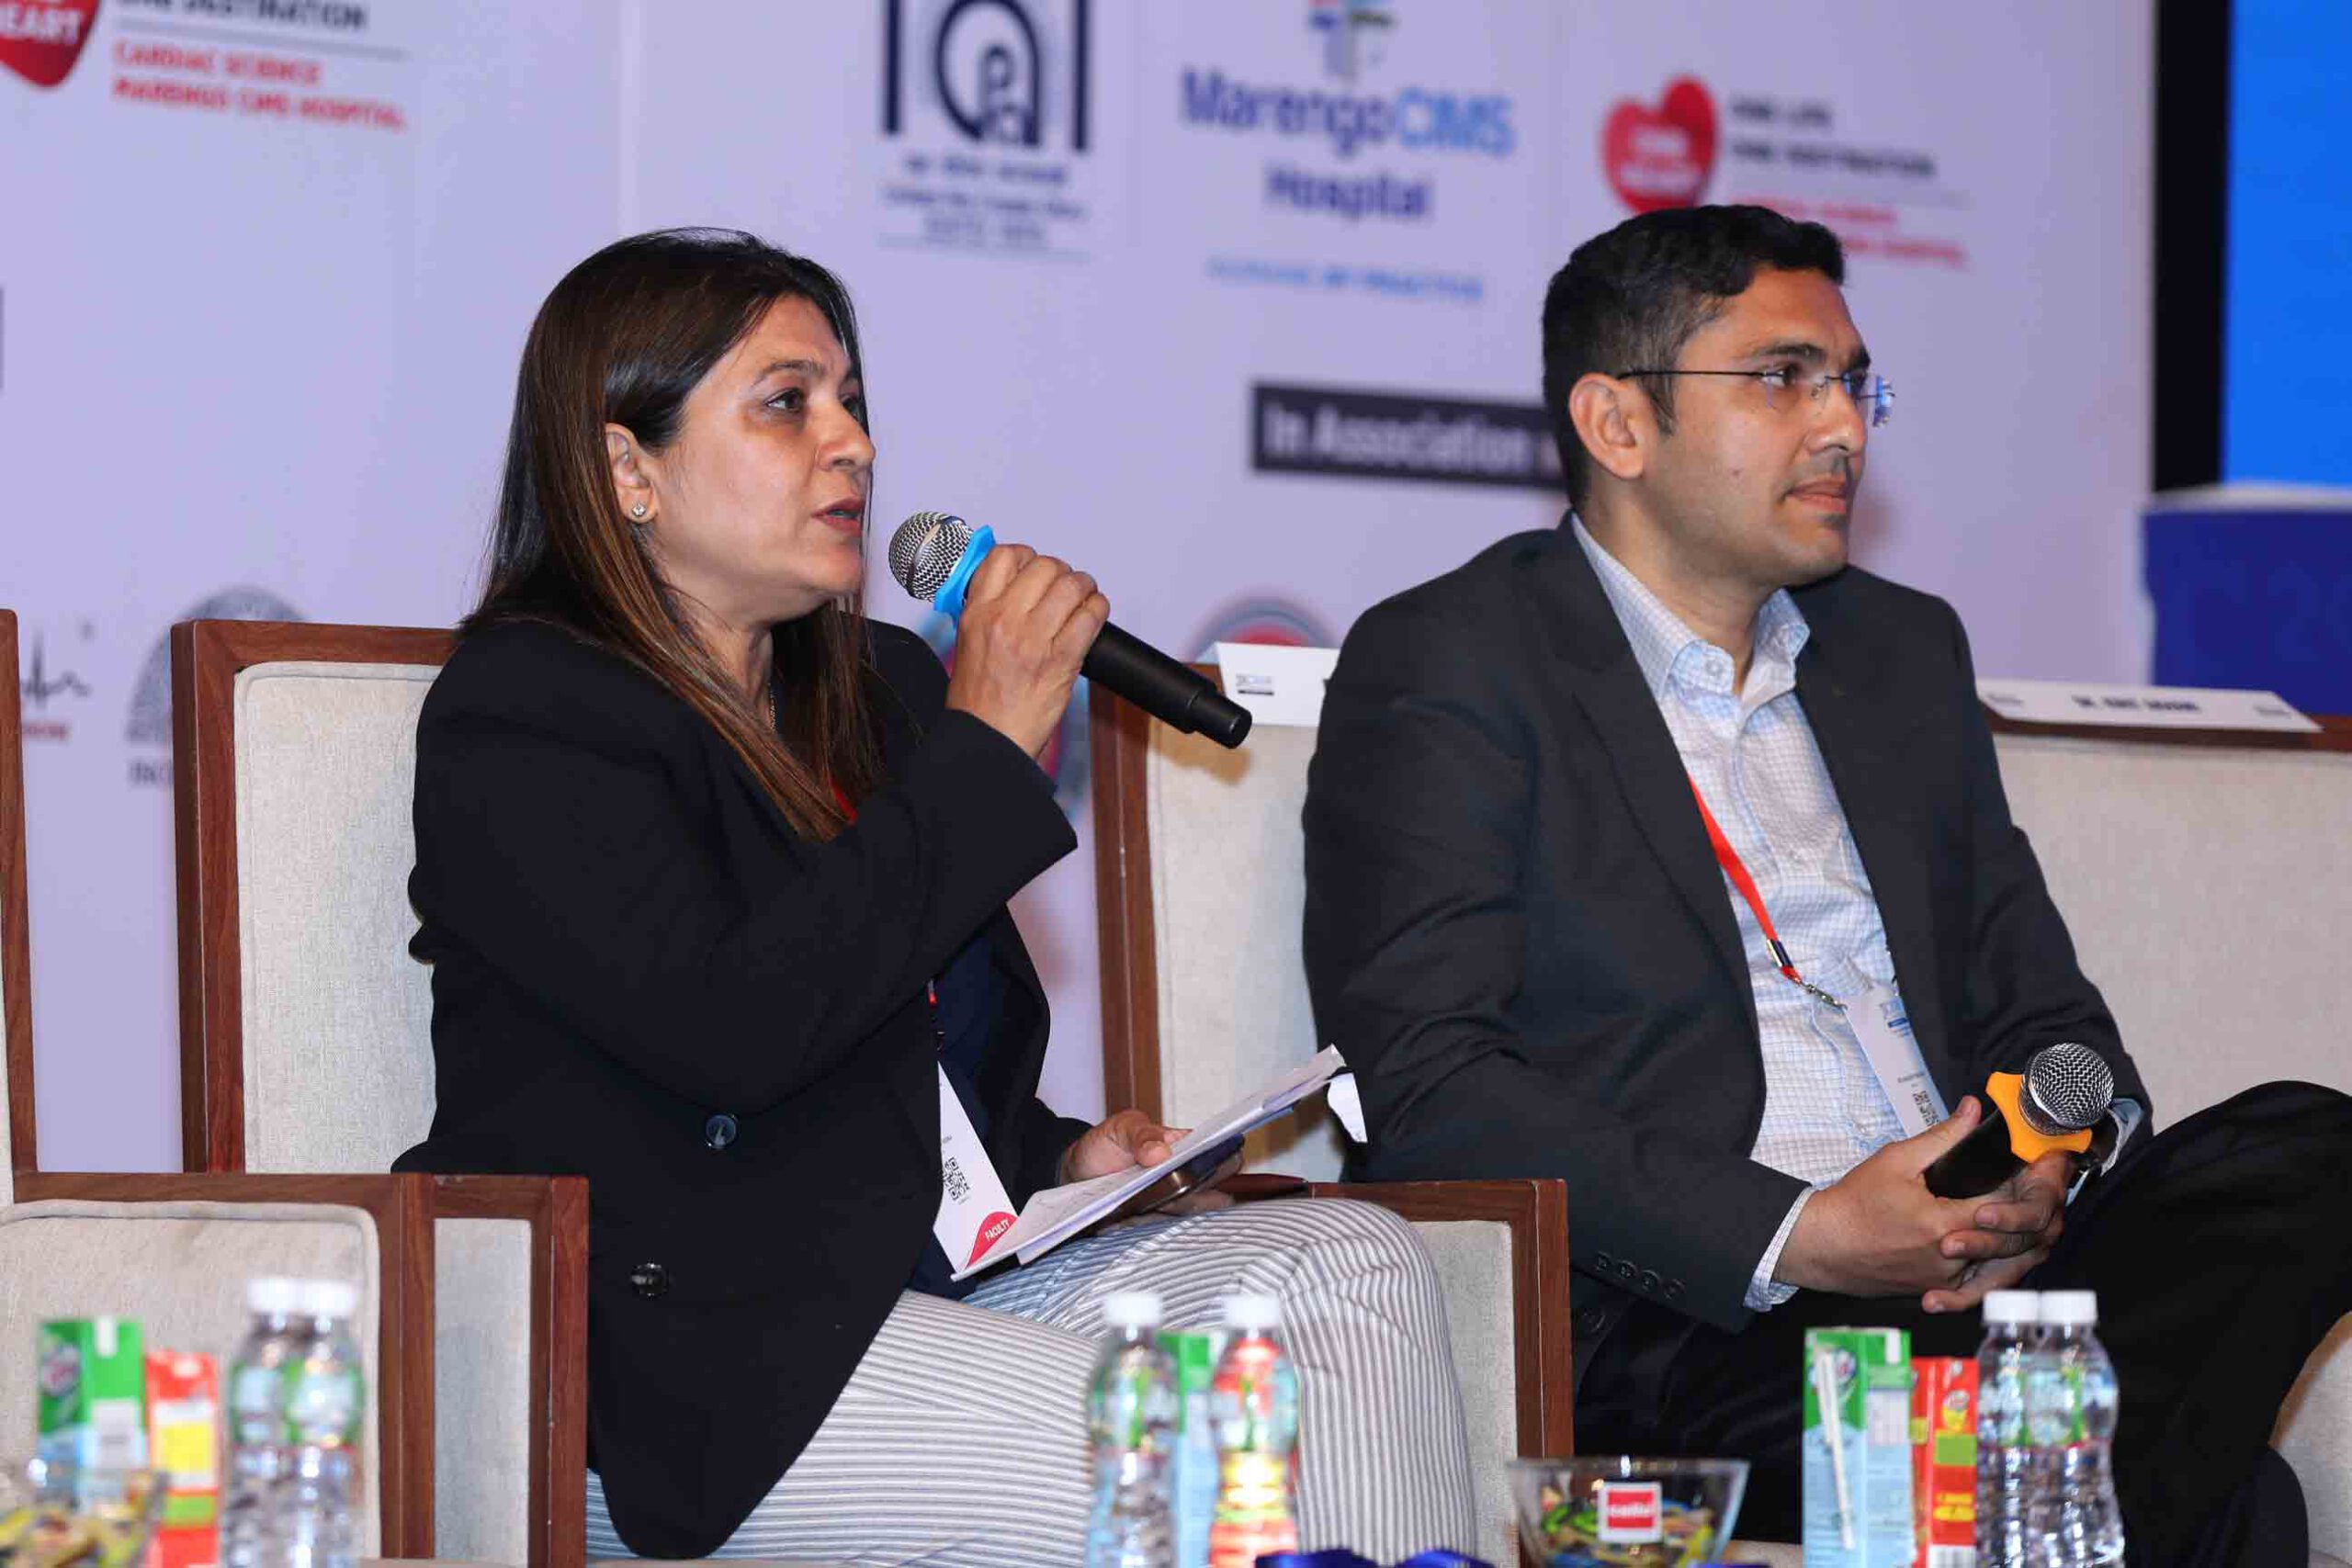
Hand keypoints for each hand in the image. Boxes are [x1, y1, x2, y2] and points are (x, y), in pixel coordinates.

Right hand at [944, 544, 1110, 758]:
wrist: (986, 740)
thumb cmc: (977, 701)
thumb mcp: (968, 643)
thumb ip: (988, 611)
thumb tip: (1014, 588)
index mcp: (977, 612)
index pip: (1003, 556)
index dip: (1025, 556)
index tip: (1032, 566)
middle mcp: (1005, 619)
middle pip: (1044, 566)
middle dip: (1060, 572)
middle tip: (1064, 585)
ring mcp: (1034, 638)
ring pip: (1072, 585)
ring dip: (1084, 587)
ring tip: (1084, 596)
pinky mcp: (1062, 659)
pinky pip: (1090, 617)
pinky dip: (1097, 610)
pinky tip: (1093, 615)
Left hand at [1059, 1109, 1237, 1214]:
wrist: (1078, 1170)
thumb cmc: (1106, 1143)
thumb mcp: (1121, 1128)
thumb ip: (1141, 1135)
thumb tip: (1162, 1152)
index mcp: (1185, 1147)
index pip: (1220, 1156)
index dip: (1226, 1162)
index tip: (1217, 1169)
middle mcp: (1185, 1177)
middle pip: (1208, 1192)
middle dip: (1194, 1195)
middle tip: (1166, 1190)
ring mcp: (1168, 1201)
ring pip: (1182, 1213)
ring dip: (1163, 1210)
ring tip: (1138, 1202)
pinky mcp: (1149, 1219)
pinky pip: (1154, 1228)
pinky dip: (1139, 1223)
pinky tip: (1121, 1216)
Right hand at [1775, 1098, 2059, 1306]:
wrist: (1822, 1244)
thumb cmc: (1855, 1202)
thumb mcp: (1897, 1160)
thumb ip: (1942, 1136)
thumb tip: (1973, 1110)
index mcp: (1944, 1223)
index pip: (2003, 1209)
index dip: (2019, 1191)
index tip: (2026, 1176)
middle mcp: (1949, 1258)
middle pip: (2003, 1240)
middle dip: (2018, 1219)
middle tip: (2028, 1196)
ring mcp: (1941, 1279)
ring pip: (1991, 1262)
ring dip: (2003, 1243)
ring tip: (2007, 1219)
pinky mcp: (1932, 1289)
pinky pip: (1971, 1280)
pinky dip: (1981, 1263)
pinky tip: (1979, 1245)